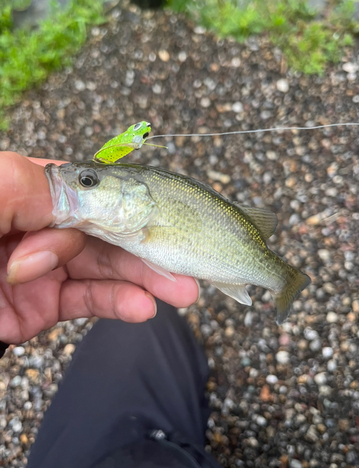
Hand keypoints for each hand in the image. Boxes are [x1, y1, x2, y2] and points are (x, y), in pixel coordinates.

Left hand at [0, 152, 198, 343]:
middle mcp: (45, 227)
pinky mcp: (45, 306)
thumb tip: (82, 206)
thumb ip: (37, 187)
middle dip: (151, 245)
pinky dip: (120, 303)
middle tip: (188, 260)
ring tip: (183, 290)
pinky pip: (89, 301)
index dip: (131, 200)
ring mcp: (48, 267)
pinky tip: (143, 306)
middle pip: (110, 231)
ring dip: (147, 278)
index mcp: (34, 192)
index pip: (93, 190)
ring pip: (107, 267)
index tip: (167, 211)